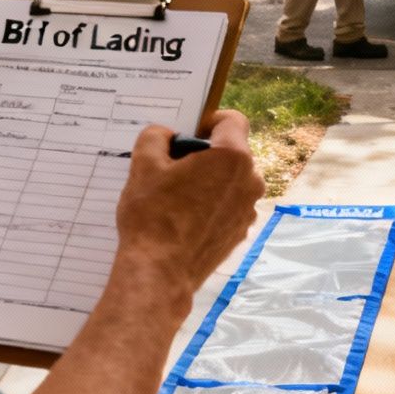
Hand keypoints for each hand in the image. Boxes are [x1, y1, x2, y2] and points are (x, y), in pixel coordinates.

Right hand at [114, 110, 264, 296]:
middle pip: (231, 153)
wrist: (160, 273)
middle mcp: (250, 181)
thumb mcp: (144, 165)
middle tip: (173, 168)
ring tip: (175, 197)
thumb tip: (166, 135)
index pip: (233, 120)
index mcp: (233, 157)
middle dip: (205, 155)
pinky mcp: (240, 232)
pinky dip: (211, 206)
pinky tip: (184, 220)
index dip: (210, 121)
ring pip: (230, 181)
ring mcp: (248, 210)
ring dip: (208, 181)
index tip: (189, 133)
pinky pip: (228, 206)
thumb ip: (155, 136)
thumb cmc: (153, 216)